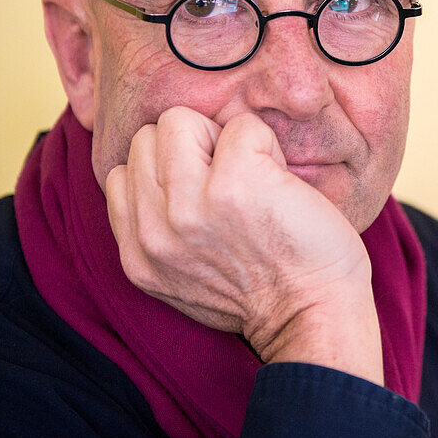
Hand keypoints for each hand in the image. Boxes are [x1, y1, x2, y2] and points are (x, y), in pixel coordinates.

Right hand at [104, 106, 383, 383]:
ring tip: (252, 179)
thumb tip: (159, 175)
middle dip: (190, 148)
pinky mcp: (234, 184)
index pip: (121, 173)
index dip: (167, 170)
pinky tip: (278, 181)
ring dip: (223, 140)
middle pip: (146, 138)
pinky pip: (241, 126)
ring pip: (179, 120)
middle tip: (231, 185)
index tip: (204, 195)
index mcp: (139, 255)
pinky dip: (266, 143)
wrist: (315, 316)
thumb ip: (159, 231)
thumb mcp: (184, 278)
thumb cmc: (268, 293)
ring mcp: (190, 206)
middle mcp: (155, 231)